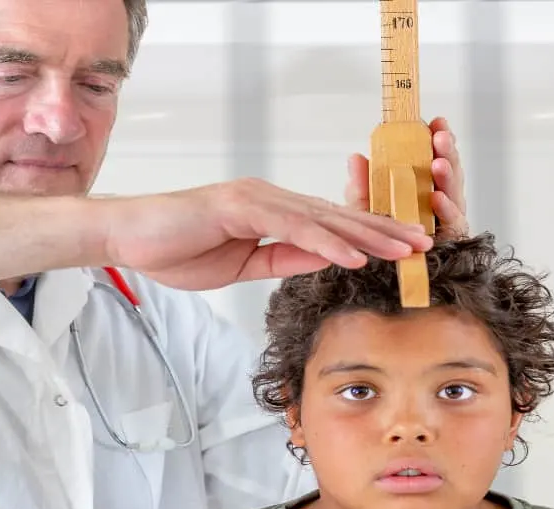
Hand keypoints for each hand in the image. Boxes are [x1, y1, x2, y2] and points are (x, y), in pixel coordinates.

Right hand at [104, 178, 433, 290]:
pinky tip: (354, 256)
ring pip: (324, 219)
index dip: (370, 237)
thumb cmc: (176, 248)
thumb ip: (281, 259)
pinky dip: (326, 242)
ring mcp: (258, 198)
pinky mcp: (241, 206)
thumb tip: (322, 262)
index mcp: (273, 212)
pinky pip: (293, 228)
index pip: (331, 226)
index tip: (403, 251)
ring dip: (368, 235)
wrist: (129, 236)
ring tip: (403, 249)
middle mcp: (272, 199)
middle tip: (424, 243)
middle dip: (384, 230)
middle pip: (338, 216)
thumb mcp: (241, 264)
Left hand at [344, 116, 467, 237]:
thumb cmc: (378, 238)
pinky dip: (445, 209)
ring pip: (454, 192)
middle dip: (446, 151)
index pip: (433, 156)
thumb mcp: (365, 208)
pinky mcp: (452, 239)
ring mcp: (448, 218)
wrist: (381, 271)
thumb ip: (362, 185)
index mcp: (423, 185)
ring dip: (447, 176)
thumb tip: (355, 157)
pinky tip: (437, 198)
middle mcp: (440, 198)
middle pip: (449, 170)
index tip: (435, 121)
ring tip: (438, 164)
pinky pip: (452, 222)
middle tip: (440, 136)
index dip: (436, 138)